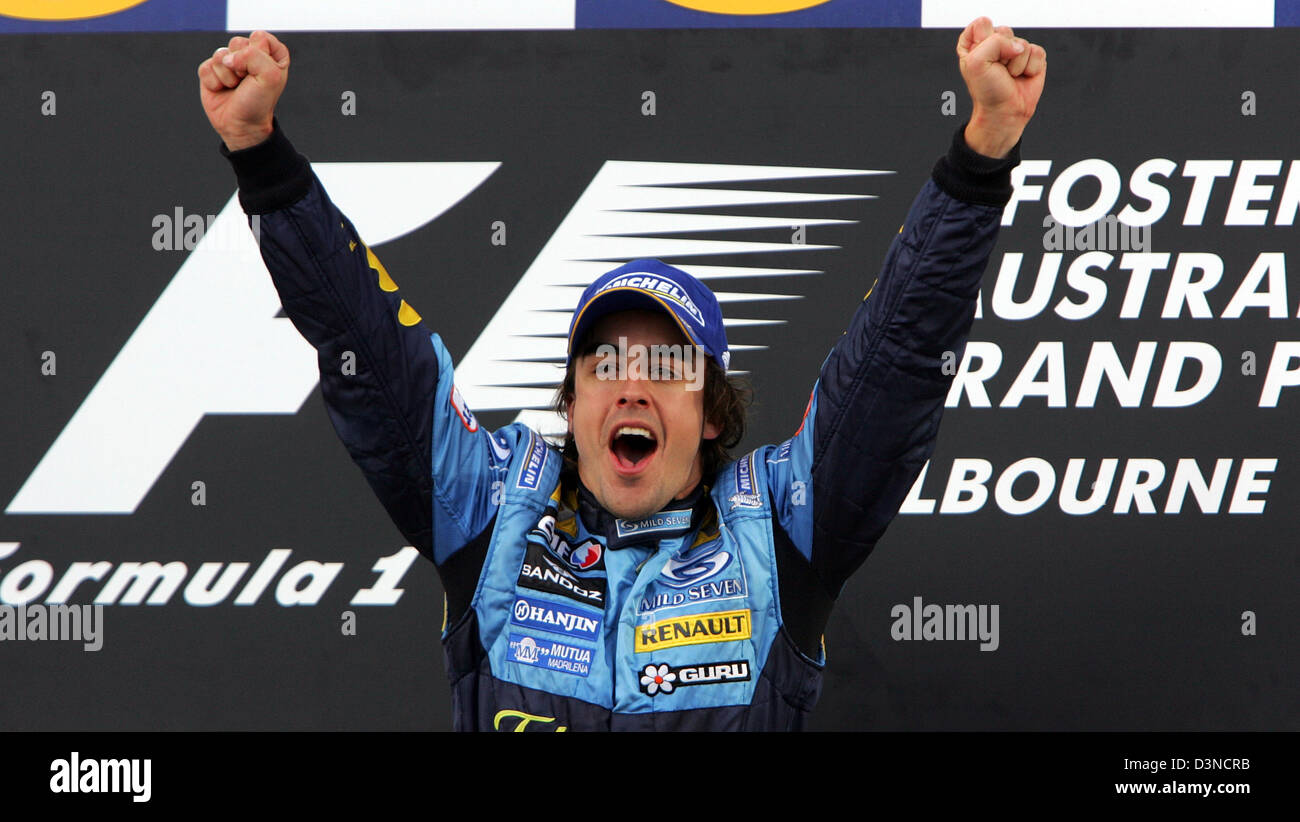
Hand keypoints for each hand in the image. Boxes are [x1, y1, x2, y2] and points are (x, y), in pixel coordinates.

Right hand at [197, 30, 289, 151]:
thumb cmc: (258, 102)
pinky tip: (222, 90)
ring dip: (227, 75)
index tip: (263, 74)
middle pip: (237, 42)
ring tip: (234, 87)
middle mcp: (250, 55)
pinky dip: (214, 82)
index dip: (259, 56)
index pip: (260, 37)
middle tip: (246, 81)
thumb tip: (226, 57)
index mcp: (271, 54)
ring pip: (220, 54)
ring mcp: (229, 62)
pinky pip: (206, 66)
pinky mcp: (211, 71)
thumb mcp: (269, 77)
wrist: (241, 126)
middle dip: (240, 65)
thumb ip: (254, 55)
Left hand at [956, 17, 1045, 157]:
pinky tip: (1023, 77)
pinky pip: (1037, 52)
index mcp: (975, 43)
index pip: (982, 24)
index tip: (982, 61)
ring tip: (1010, 77)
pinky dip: (1030, 68)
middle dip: (1002, 54)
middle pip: (1004, 31)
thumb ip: (994, 42)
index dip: (984, 42)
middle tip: (998, 71)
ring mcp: (1015, 50)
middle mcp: (995, 44)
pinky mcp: (1033, 57)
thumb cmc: (987, 90)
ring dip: (1016, 64)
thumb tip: (1019, 46)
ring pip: (1022, 43)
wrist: (1004, 112)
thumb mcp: (977, 62)